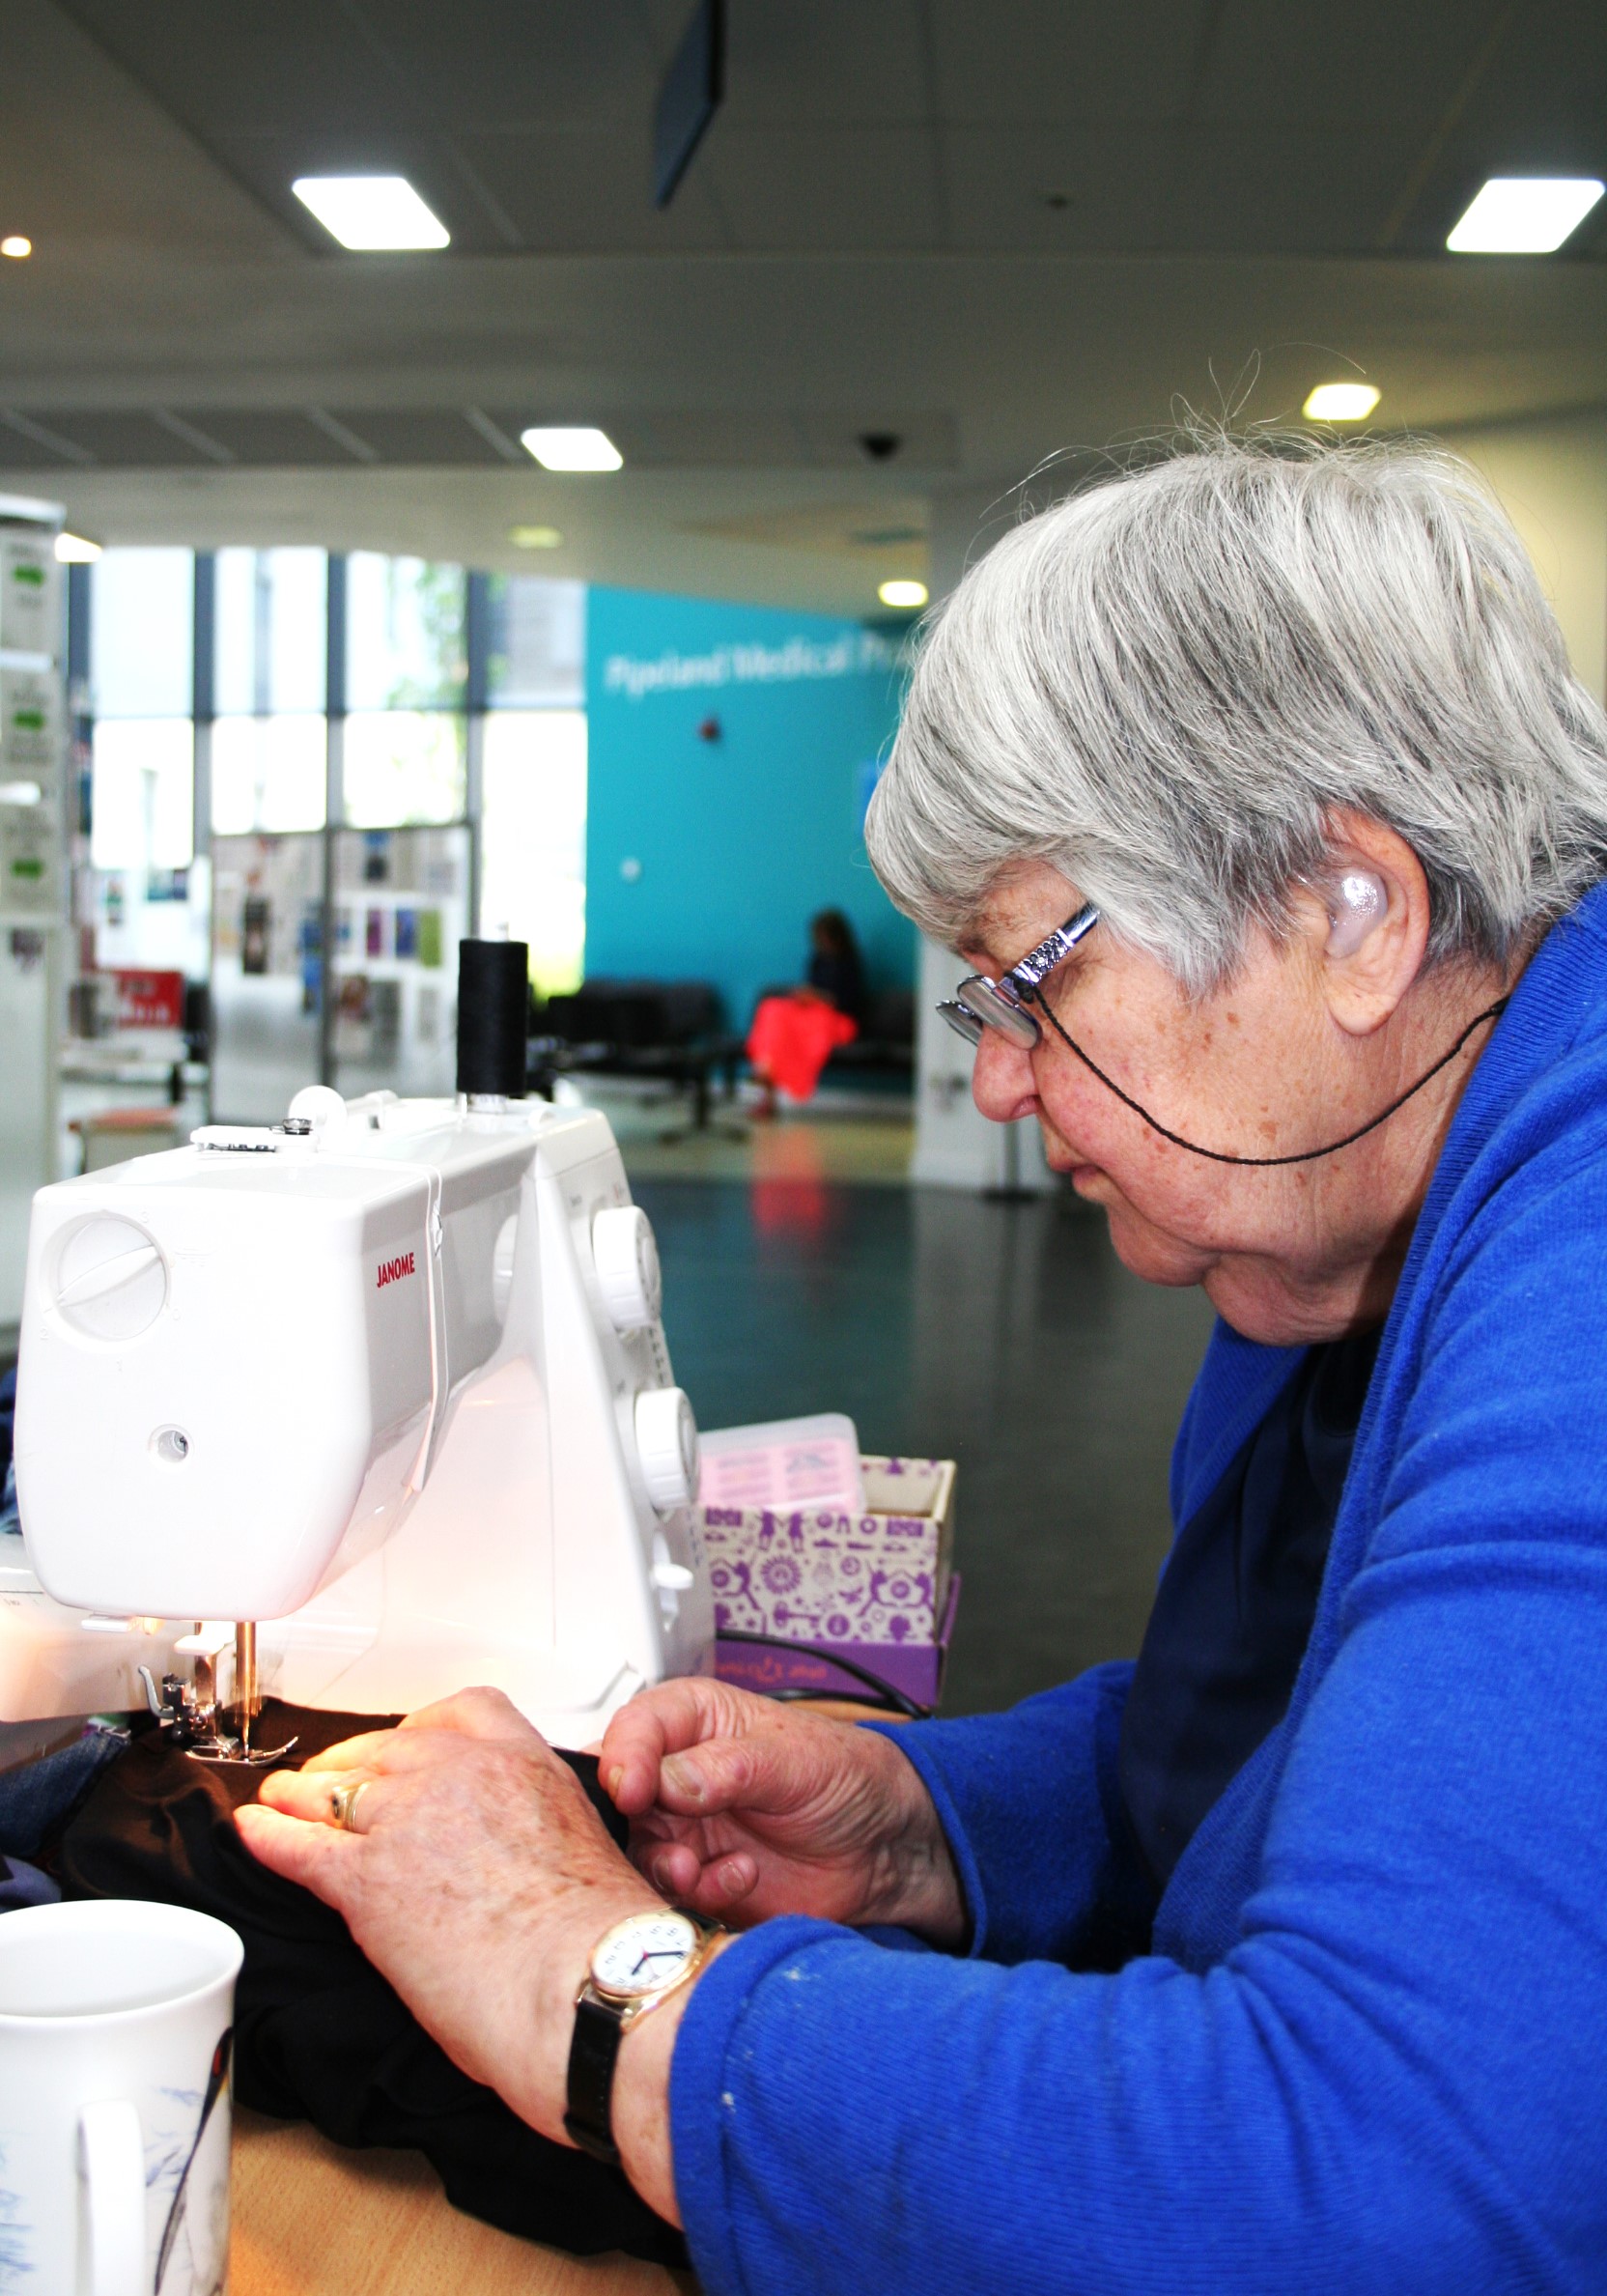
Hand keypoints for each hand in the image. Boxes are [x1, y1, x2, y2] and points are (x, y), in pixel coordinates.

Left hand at [233, 1688, 659, 2150]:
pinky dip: (269, 1837)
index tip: (407, 1740)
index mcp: (522, 1763)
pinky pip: (299, 1845)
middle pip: (384, 1747)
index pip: (460, 1711)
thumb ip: (542, 1831)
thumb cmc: (598, 1940)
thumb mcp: (587, 1848)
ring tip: (281, 1798)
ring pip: (333, 1791)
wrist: (584, 1981)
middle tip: (335, 1780)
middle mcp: (460, 1775)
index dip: (420, 1727)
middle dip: (352, 1763)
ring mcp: (407, 1821)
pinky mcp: (366, 1880)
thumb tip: (526, 1857)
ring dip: (300, 1794)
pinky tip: (253, 1833)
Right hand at [600, 1679, 965, 1944]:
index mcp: (695, 1721)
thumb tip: (668, 1779)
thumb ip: (729, 1767)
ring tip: (695, 1871)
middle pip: (617, 1796)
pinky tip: (740, 1878)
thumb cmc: (847, 1779)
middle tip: (662, 1844)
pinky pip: (672, 1894)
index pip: (634, 1728)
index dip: (623, 1758)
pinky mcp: (699, 1880)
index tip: (633, 1790)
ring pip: (635, 1851)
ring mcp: (686, 1830)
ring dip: (660, 1867)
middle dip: (628, 1826)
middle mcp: (678, 1775)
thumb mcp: (794, 1760)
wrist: (885, 1849)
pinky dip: (698, 1893)